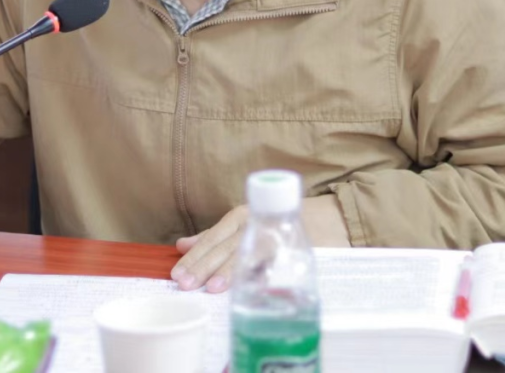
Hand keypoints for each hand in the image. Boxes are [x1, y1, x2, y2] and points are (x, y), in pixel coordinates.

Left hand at [171, 195, 350, 293]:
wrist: (328, 217)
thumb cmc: (277, 225)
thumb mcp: (243, 227)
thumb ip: (214, 237)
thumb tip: (182, 245)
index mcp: (239, 217)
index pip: (211, 237)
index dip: (194, 255)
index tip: (176, 272)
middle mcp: (254, 222)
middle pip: (224, 246)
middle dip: (203, 265)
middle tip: (185, 283)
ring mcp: (273, 234)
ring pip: (246, 252)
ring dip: (228, 271)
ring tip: (211, 286)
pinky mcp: (293, 247)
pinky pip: (273, 260)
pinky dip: (259, 272)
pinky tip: (248, 285)